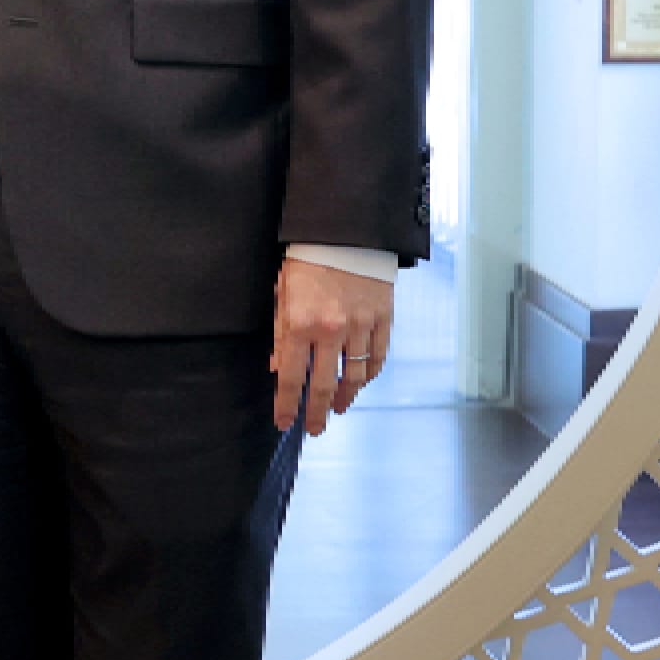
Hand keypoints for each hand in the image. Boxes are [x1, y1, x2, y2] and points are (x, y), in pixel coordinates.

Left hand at [270, 258, 393, 433]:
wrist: (347, 230)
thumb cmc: (308, 259)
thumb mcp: (283, 292)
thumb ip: (281, 333)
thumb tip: (277, 368)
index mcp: (301, 323)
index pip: (291, 376)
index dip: (286, 404)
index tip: (284, 422)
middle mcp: (331, 330)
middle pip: (323, 385)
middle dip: (316, 412)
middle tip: (314, 429)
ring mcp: (360, 327)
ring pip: (355, 377)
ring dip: (344, 398)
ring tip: (337, 409)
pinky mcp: (382, 320)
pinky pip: (377, 359)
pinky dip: (369, 376)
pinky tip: (359, 383)